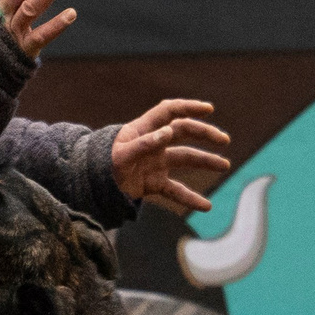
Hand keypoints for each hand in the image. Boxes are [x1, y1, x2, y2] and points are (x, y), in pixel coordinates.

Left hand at [112, 98, 230, 212]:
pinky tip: (206, 206)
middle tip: (224, 140)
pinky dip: (190, 198)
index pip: (169, 111)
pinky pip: (175, 190)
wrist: (89, 186)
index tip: (209, 110)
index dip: (189, 107)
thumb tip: (168, 132)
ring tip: (224, 165)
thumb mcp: (121, 153)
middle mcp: (153, 143)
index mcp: (143, 129)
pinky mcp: (153, 183)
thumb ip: (144, 143)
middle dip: (204, 134)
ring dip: (205, 161)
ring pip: (185, 159)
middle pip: (183, 132)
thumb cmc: (102, 164)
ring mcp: (155, 163)